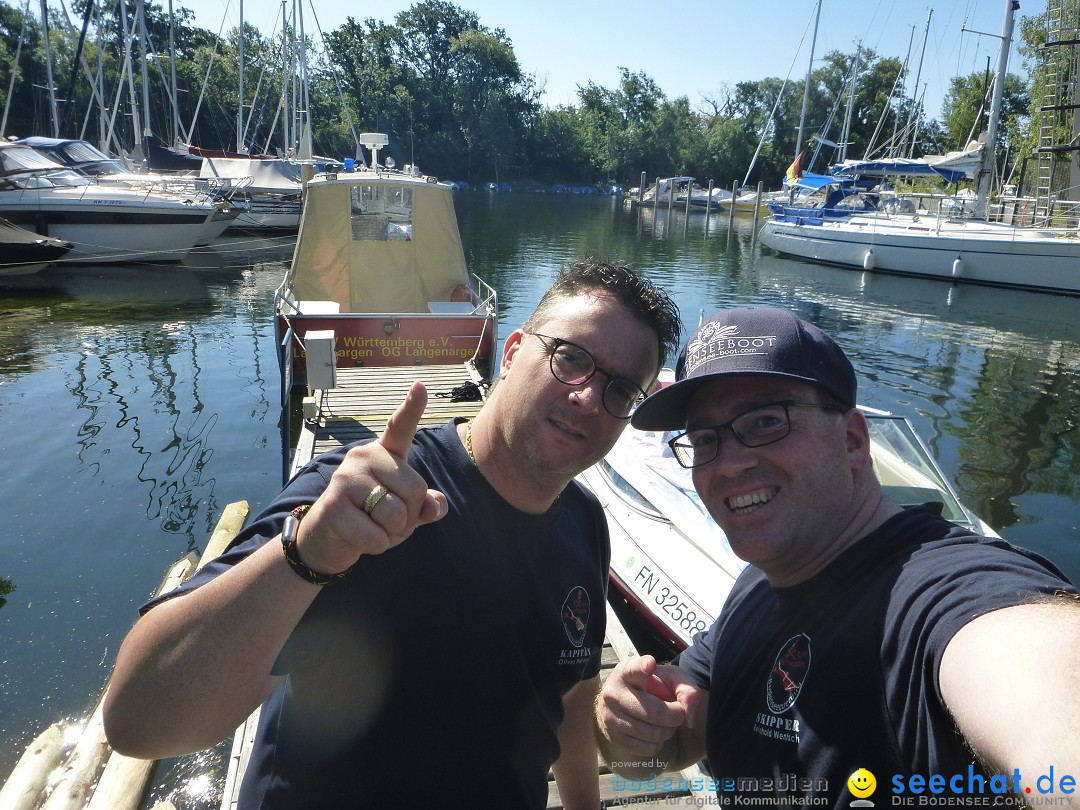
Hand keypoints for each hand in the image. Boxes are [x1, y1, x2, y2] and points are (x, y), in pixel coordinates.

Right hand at [294, 381, 448, 572]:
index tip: (420, 386)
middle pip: (415, 489)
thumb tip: (436, 506)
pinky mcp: (334, 505)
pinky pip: (377, 536)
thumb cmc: (370, 519)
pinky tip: (359, 538)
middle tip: (385, 520)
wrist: (325, 541)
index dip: (412, 407)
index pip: (399, 427)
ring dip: (392, 533)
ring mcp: (346, 479)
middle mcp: (363, 458)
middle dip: (409, 516)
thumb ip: (425, 505)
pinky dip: (377, 546)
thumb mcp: (404, 513)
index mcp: (383, 454)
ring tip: (371, 527)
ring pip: (396, 514)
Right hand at [595, 655, 702, 760]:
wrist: (624, 704)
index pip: (634, 669)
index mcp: (626, 672)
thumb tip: (689, 719)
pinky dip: (659, 743)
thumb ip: (687, 690)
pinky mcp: (614, 738)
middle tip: (678, 713)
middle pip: (656, 713)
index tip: (650, 664)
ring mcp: (611, 717)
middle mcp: (613, 694)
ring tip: (666, 721)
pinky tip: (654, 731)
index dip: (643, 667)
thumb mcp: (669, 678)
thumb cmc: (652, 687)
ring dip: (669, 730)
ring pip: (654, 734)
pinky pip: (649, 748)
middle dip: (676, 716)